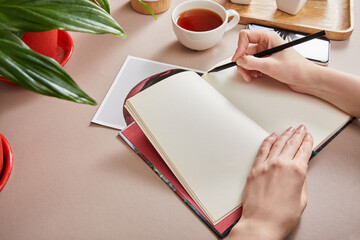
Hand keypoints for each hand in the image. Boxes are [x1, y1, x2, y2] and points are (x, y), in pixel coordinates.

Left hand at [228, 125, 312, 239]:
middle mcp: (281, 165)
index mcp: (296, 172)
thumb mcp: (302, 200)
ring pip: (277, 143)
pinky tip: (272, 136)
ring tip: (290, 129)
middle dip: (298, 134)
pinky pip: (262, 150)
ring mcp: (266, 165)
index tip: (309, 137)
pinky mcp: (255, 169)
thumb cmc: (280, 216)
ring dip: (285, 134)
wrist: (261, 223)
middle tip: (302, 129)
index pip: (304, 151)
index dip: (308, 142)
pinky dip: (268, 140)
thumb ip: (301, 182)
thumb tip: (299, 173)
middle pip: (292, 144)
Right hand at [231, 30, 316, 93]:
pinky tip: (256, 76)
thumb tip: (240, 60)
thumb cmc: (297, 68)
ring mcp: (266, 54)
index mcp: (268, 38)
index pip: (246, 36)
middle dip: (243, 62)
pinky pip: (252, 65)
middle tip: (245, 71)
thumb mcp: (271, 66)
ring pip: (247, 59)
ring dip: (246, 68)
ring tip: (252, 75)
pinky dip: (251, 71)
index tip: (238, 59)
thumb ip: (252, 62)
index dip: (239, 48)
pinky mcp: (266, 62)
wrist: (307, 79)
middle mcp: (266, 44)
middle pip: (245, 50)